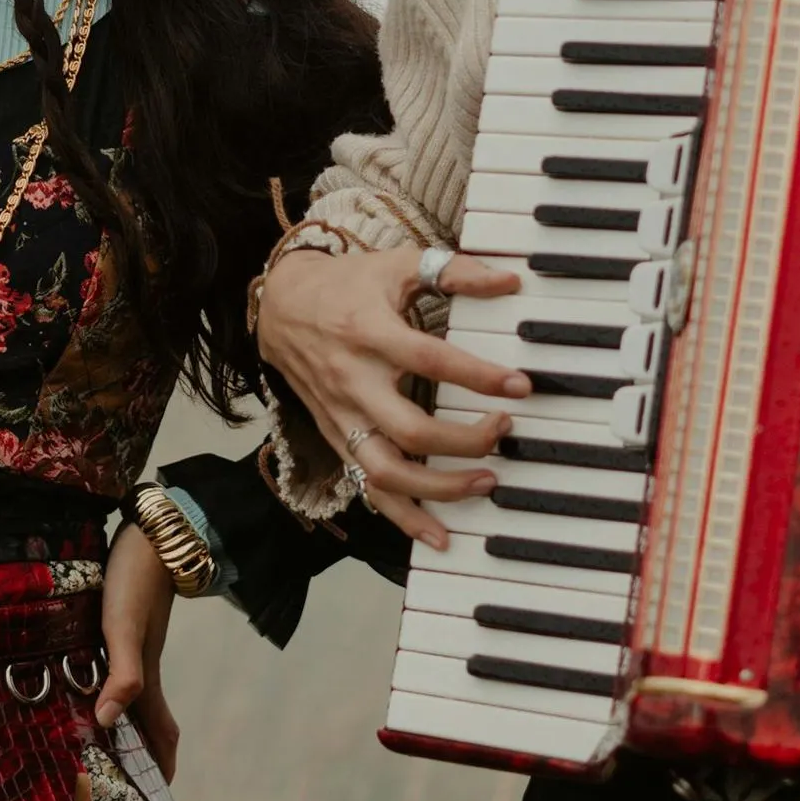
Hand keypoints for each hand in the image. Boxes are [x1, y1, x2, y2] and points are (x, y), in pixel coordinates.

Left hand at [97, 523, 177, 777]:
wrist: (152, 534)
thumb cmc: (134, 581)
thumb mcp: (124, 630)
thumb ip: (122, 675)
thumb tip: (106, 723)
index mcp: (147, 677)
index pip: (159, 733)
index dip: (159, 766)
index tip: (153, 798)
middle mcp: (144, 667)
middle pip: (148, 721)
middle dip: (140, 754)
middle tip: (117, 781)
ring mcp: (136, 647)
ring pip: (133, 697)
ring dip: (123, 724)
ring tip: (98, 744)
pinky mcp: (123, 627)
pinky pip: (118, 672)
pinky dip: (109, 691)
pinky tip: (85, 687)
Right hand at [255, 245, 528, 549]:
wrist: (280, 306)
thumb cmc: (346, 285)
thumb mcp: (397, 265)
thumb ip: (455, 272)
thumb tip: (507, 280)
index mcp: (369, 332)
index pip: (429, 360)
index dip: (477, 376)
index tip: (519, 385)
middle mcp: (353, 381)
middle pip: (410, 430)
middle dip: (465, 441)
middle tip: (505, 430)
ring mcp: (342, 417)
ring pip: (386, 472)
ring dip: (439, 488)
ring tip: (485, 483)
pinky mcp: (337, 439)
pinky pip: (368, 488)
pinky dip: (404, 518)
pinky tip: (439, 535)